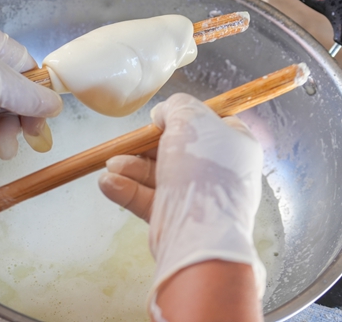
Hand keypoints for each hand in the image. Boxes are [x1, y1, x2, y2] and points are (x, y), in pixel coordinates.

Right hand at [98, 93, 264, 300]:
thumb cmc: (202, 170)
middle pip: (178, 148)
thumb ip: (176, 107)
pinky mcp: (176, 217)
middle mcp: (218, 171)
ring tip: (111, 164)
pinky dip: (127, 189)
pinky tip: (107, 183)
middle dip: (146, 145)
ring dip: (131, 166)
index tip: (164, 118)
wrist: (200, 234)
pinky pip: (148, 198)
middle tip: (130, 142)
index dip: (187, 116)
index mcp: (234, 146)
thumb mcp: (190, 120)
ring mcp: (197, 196)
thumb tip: (163, 114)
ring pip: (159, 173)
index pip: (213, 123)